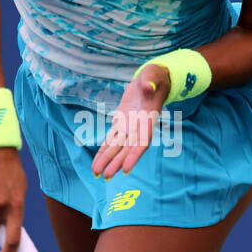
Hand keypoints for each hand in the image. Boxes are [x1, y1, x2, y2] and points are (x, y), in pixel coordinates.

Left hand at [92, 64, 170, 180]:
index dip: (134, 155)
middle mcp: (139, 127)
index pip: (142, 140)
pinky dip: (104, 150)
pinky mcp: (121, 122)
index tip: (126, 169)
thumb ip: (151, 82)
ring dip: (107, 160)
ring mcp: (129, 126)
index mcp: (148, 118)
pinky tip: (97, 161)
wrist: (152, 79)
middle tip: (105, 176)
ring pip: (117, 147)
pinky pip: (111, 139)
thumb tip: (148, 88)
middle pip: (127, 149)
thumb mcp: (154, 75)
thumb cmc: (155, 76)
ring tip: (96, 174)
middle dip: (116, 163)